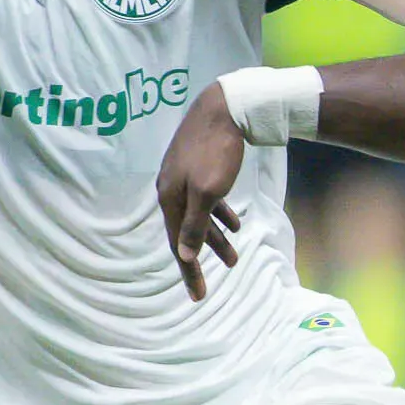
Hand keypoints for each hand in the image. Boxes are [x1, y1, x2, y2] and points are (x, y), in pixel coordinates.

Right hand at [157, 84, 247, 300]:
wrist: (225, 106)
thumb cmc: (218, 150)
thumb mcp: (208, 191)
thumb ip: (196, 224)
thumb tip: (184, 255)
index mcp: (169, 197)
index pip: (178, 244)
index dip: (189, 272)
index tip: (199, 297)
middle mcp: (170, 189)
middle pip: (186, 233)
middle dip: (202, 258)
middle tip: (214, 286)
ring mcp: (183, 176)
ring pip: (198, 217)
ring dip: (215, 238)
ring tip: (234, 258)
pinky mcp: (197, 167)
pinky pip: (206, 200)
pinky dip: (220, 215)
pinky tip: (236, 225)